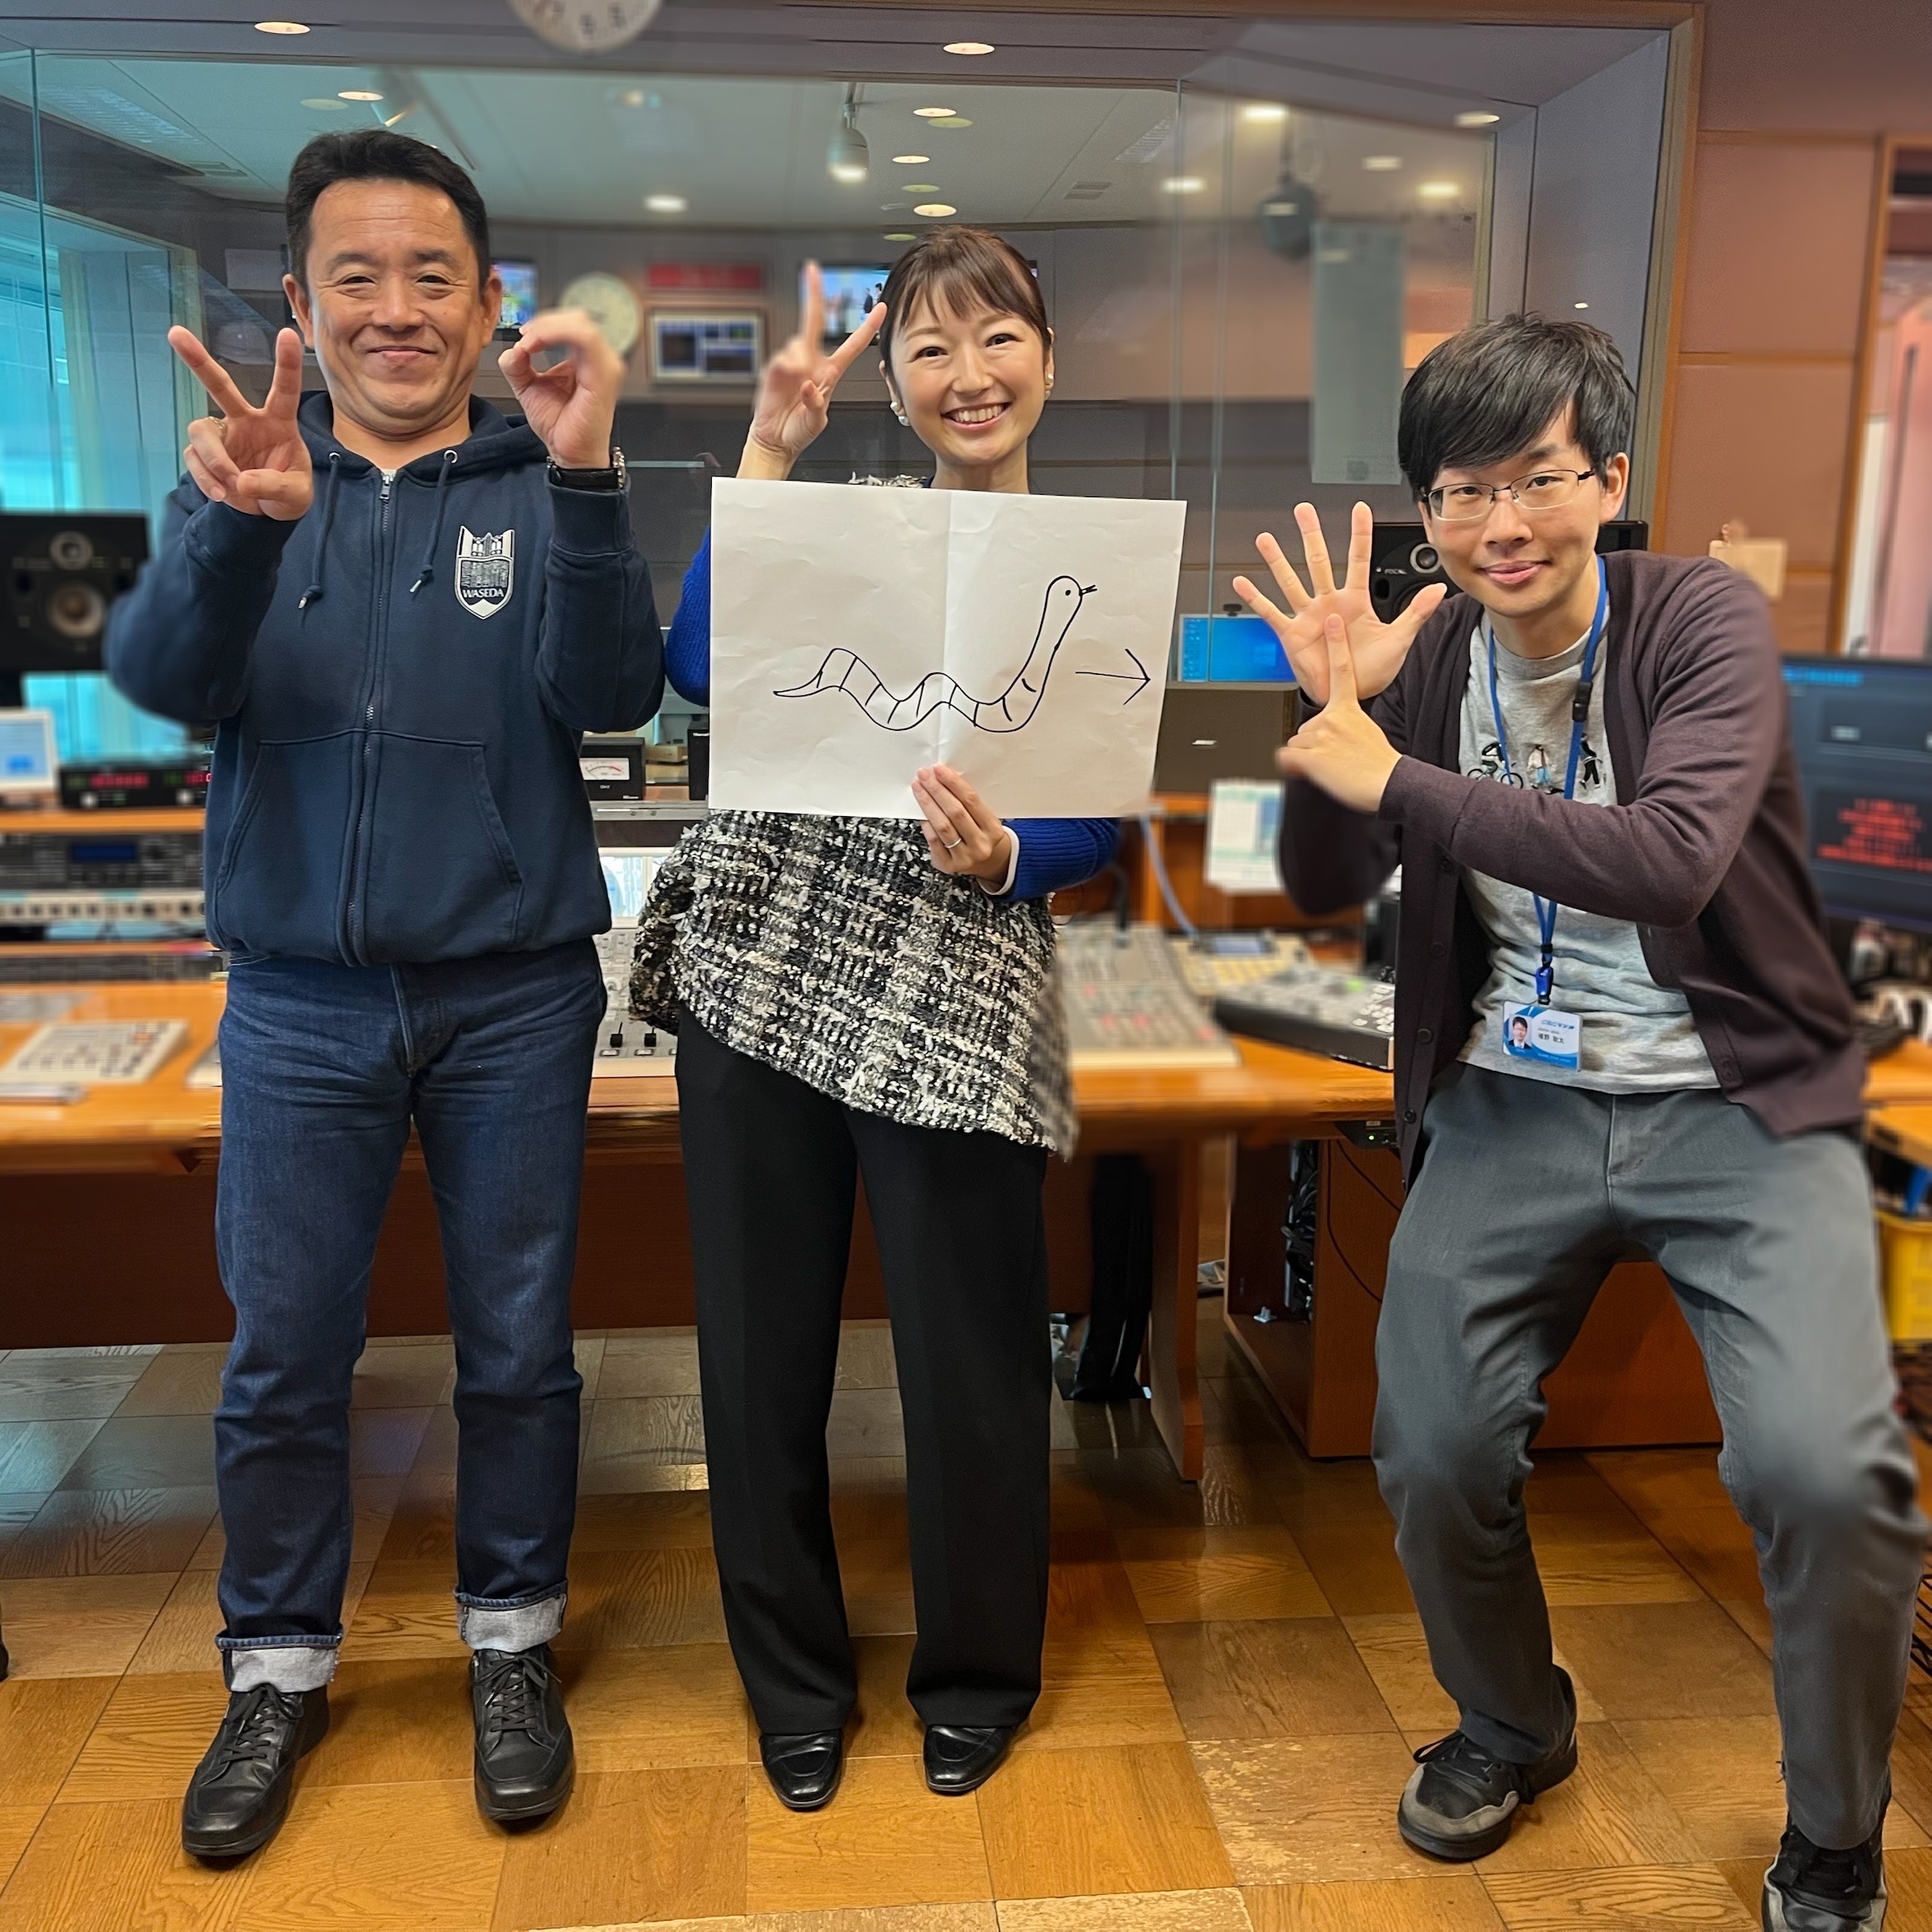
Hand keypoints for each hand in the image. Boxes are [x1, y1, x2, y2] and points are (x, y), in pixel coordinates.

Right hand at [167, 325, 311, 520]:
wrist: (269, 512)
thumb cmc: (290, 493)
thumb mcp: (295, 495)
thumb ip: (274, 486)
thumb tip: (241, 481)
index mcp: (278, 422)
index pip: (284, 390)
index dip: (286, 364)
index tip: (288, 333)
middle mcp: (246, 421)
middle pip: (220, 386)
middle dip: (198, 360)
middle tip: (175, 333)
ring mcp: (223, 435)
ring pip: (201, 432)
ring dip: (214, 461)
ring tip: (231, 487)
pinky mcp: (204, 453)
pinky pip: (194, 459)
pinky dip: (206, 479)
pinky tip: (221, 493)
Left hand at [499, 308, 624, 469]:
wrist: (571, 453)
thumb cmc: (559, 424)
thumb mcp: (528, 387)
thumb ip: (518, 365)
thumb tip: (514, 347)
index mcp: (586, 359)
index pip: (571, 324)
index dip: (545, 322)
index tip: (523, 335)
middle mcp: (601, 359)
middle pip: (577, 318)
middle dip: (546, 321)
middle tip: (525, 336)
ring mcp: (606, 365)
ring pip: (582, 324)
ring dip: (549, 326)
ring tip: (530, 341)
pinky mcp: (605, 375)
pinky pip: (586, 339)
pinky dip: (557, 335)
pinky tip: (537, 345)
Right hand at [740, 262, 884, 480]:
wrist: (776, 440)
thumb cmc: (799, 431)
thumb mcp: (817, 422)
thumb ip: (816, 403)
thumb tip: (808, 383)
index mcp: (830, 372)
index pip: (853, 345)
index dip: (868, 326)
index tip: (881, 308)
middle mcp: (811, 362)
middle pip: (815, 322)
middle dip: (814, 295)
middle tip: (812, 271)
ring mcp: (791, 363)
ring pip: (798, 342)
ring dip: (800, 358)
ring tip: (798, 383)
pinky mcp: (774, 369)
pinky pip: (781, 359)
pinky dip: (786, 368)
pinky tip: (788, 379)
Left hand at [913, 765, 1013, 883]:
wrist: (986, 863)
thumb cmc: (981, 833)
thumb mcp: (984, 819)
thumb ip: (968, 803)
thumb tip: (942, 780)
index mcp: (993, 829)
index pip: (972, 801)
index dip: (953, 783)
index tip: (939, 770)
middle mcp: (981, 844)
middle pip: (955, 812)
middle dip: (937, 791)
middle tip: (924, 776)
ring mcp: (965, 857)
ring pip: (943, 826)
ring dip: (928, 804)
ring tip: (919, 788)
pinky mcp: (949, 865)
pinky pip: (934, 841)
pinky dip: (926, 824)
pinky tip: (920, 811)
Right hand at [1232, 501, 1446, 705]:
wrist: (1349, 694)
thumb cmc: (1373, 669)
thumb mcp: (1399, 639)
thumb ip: (1416, 612)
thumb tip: (1439, 589)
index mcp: (1355, 600)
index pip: (1358, 559)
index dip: (1359, 533)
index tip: (1359, 508)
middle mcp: (1328, 602)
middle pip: (1318, 561)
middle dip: (1311, 534)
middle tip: (1303, 510)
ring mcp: (1308, 616)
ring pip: (1290, 581)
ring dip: (1277, 561)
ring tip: (1265, 540)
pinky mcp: (1291, 634)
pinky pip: (1271, 613)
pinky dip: (1255, 598)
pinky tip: (1242, 582)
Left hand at [1277, 615, 1402, 812]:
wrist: (1387, 782)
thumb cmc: (1378, 762)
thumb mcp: (1364, 732)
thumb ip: (1341, 726)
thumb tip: (1325, 735)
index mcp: (1349, 707)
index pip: (1341, 670)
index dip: (1336, 644)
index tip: (1334, 621)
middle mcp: (1333, 717)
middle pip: (1306, 726)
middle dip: (1313, 743)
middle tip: (1336, 756)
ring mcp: (1321, 735)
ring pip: (1297, 743)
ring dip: (1307, 757)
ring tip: (1332, 766)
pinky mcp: (1311, 755)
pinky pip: (1287, 757)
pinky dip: (1294, 767)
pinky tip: (1312, 772)